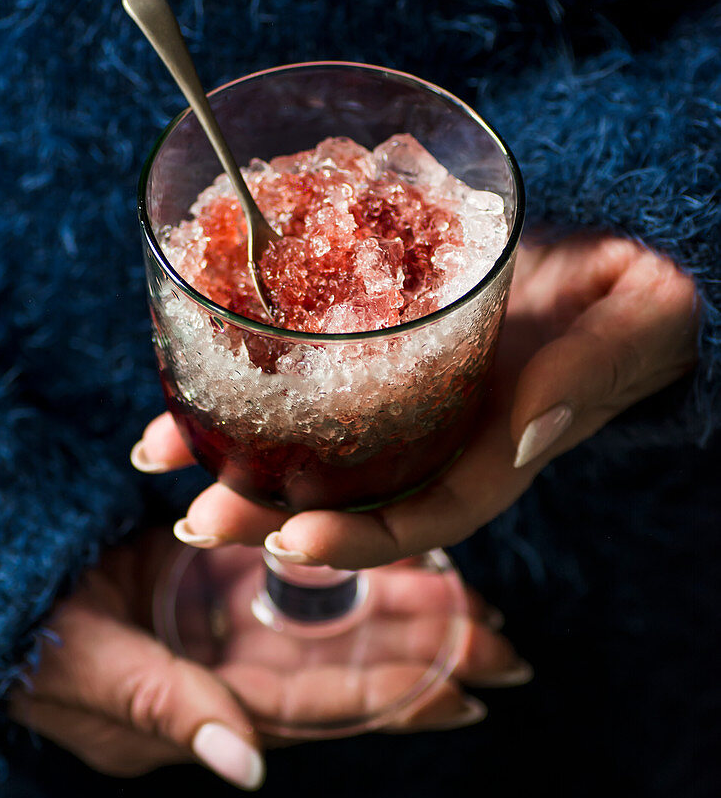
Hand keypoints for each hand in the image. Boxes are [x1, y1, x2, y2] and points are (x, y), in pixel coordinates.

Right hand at [9, 531, 528, 785]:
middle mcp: (243, 664)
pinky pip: (306, 577)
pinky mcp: (229, 575)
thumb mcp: (99, 677)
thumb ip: (171, 712)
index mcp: (219, 702)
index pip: (327, 706)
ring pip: (340, 620)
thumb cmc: (42, 645)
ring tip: (479, 605)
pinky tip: (407, 558)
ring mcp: (239, 618)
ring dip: (406, 613)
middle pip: (351, 665)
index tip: (467, 695)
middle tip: (506, 646)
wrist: (14, 583)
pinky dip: (357, 573)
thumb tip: (245, 770)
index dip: (396, 700)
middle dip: (426, 656)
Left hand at [132, 235, 697, 568]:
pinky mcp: (386, 342)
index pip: (422, 516)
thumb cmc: (636, 300)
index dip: (358, 539)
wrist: (619, 255)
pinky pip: (313, 373)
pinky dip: (253, 378)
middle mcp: (439, 434)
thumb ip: (583, 380)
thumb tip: (526, 432)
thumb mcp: (626, 329)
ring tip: (161, 454)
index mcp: (492, 451)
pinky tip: (192, 374)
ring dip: (237, 453)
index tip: (290, 542)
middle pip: (347, 493)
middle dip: (268, 513)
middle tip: (196, 517)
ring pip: (315, 441)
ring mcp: (408, 392)